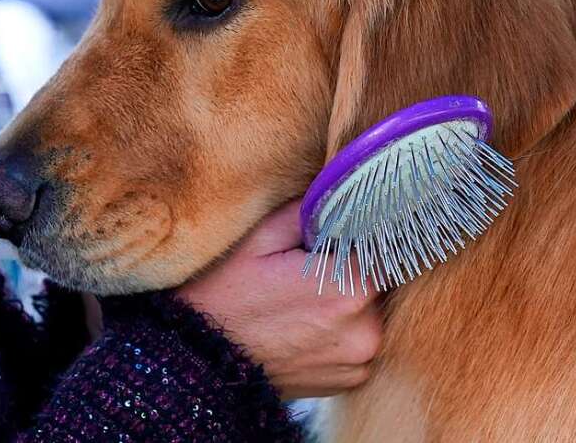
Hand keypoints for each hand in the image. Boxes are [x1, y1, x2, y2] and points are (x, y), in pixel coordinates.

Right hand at [177, 201, 382, 399]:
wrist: (198, 363)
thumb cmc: (220, 296)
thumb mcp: (256, 239)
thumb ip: (304, 213)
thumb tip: (332, 196)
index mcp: (348, 288)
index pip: (377, 246)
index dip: (351, 235)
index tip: (324, 236)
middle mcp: (365, 330)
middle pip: (373, 279)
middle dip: (345, 268)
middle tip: (300, 268)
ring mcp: (359, 361)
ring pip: (367, 310)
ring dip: (344, 300)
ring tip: (297, 298)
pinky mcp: (348, 380)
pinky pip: (356, 340)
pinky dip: (338, 329)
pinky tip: (300, 323)